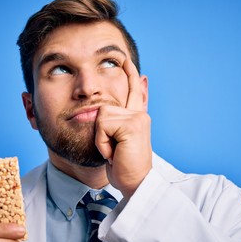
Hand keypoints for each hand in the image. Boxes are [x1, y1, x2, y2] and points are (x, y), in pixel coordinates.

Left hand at [95, 59, 151, 198]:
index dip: (129, 74)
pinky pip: (102, 126)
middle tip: (114, 150)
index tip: (125, 59)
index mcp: (137, 116)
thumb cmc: (123, 164)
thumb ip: (117, 121)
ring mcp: (138, 118)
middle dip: (101, 132)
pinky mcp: (133, 125)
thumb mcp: (118, 140)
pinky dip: (102, 143)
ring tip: (114, 152)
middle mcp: (139, 114)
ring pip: (101, 116)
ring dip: (101, 139)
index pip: (133, 90)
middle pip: (104, 105)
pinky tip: (114, 153)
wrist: (134, 183)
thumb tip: (119, 108)